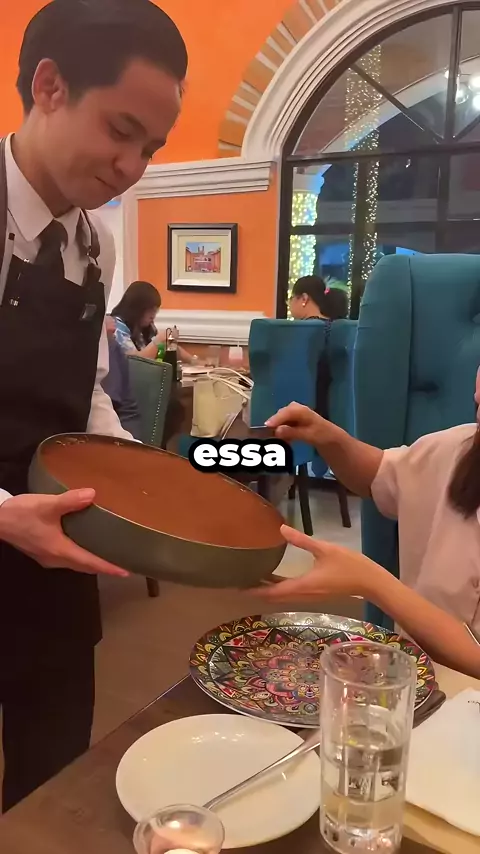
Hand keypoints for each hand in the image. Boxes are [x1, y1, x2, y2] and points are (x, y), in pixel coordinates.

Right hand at [0, 489, 128, 577]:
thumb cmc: (21, 514)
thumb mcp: (46, 505)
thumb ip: (70, 501)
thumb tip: (92, 494)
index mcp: (60, 550)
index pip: (90, 562)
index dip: (109, 567)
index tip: (126, 571)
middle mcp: (55, 559)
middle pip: (84, 566)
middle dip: (103, 566)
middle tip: (122, 563)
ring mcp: (47, 557)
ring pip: (75, 563)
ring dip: (91, 561)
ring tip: (107, 554)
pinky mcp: (41, 552)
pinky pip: (67, 558)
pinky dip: (80, 555)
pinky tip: (84, 544)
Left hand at [250, 525, 381, 600]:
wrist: (370, 582)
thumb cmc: (349, 565)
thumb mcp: (324, 549)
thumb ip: (302, 540)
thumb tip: (281, 529)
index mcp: (303, 586)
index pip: (272, 592)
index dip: (255, 591)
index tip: (238, 588)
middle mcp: (303, 595)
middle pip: (275, 597)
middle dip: (257, 591)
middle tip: (240, 583)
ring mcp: (310, 596)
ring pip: (283, 596)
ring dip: (268, 590)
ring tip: (253, 580)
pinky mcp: (315, 593)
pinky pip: (292, 593)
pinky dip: (279, 588)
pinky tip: (275, 579)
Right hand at [265, 403, 334, 444]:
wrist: (330, 437)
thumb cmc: (322, 434)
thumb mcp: (308, 435)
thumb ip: (292, 432)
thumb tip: (276, 430)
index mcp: (301, 410)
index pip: (286, 412)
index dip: (276, 418)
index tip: (267, 426)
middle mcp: (296, 409)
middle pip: (282, 414)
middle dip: (275, 424)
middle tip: (268, 434)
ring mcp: (294, 415)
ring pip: (282, 420)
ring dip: (278, 428)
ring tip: (275, 439)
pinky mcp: (294, 421)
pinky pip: (284, 425)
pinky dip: (282, 432)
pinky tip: (283, 440)